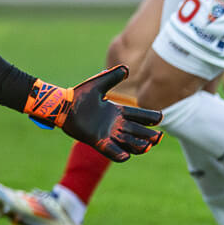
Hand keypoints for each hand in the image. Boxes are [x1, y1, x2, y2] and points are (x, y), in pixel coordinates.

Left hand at [24, 65, 163, 160]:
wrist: (63, 106)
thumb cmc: (79, 95)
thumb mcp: (98, 84)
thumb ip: (112, 77)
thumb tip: (127, 69)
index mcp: (117, 111)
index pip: (138, 115)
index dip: (149, 117)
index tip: (160, 117)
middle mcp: (115, 124)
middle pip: (136, 131)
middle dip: (148, 135)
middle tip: (159, 138)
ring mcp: (106, 134)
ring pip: (127, 142)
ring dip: (138, 145)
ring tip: (148, 146)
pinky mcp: (96, 141)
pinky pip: (109, 150)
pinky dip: (117, 154)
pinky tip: (126, 156)